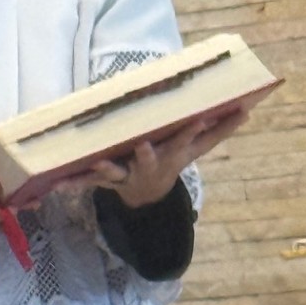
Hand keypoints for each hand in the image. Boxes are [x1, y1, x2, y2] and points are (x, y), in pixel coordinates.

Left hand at [81, 106, 248, 207]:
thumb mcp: (197, 148)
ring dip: (105, 169)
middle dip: (147, 154)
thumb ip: (220, 129)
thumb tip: (248, 108)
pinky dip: (72, 183)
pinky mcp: (105, 179)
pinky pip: (85, 181)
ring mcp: (126, 174)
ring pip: (114, 172)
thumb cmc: (173, 160)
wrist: (148, 196)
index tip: (199, 117)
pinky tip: (57, 184)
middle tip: (144, 145)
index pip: (185, 139)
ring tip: (95, 164)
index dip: (192, 129)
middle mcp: (149, 165)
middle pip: (148, 159)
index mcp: (172, 154)